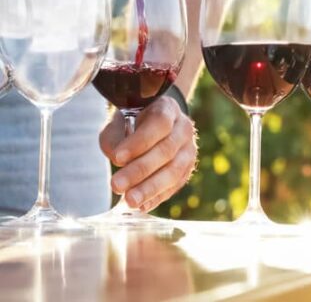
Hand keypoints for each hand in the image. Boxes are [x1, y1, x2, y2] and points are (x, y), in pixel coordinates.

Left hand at [99, 96, 196, 211]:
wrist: (155, 125)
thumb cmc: (133, 123)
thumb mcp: (120, 123)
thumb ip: (117, 139)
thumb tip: (120, 162)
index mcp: (168, 109)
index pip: (159, 124)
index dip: (139, 142)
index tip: (117, 158)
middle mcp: (184, 128)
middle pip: (166, 150)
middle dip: (140, 170)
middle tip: (116, 185)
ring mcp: (189, 149)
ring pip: (174, 171)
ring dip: (150, 188)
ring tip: (129, 200)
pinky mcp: (188, 169)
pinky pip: (175, 185)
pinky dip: (158, 196)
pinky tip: (142, 206)